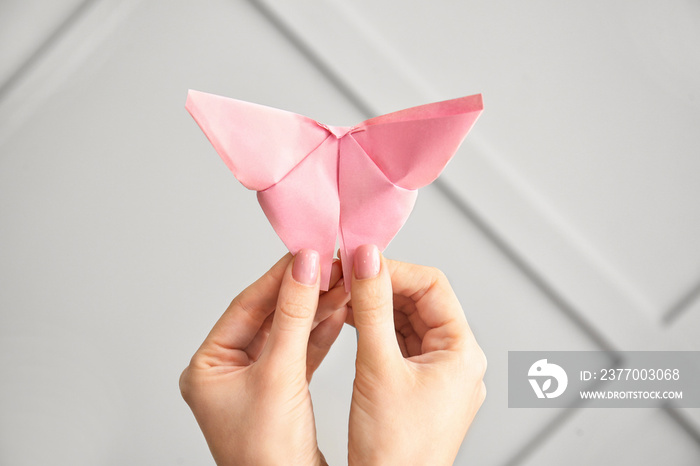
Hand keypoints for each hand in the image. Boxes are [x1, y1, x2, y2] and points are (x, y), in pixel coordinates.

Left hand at [179, 251, 349, 465]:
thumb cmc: (266, 456)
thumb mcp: (279, 375)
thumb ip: (293, 317)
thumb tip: (302, 268)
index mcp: (209, 367)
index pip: (246, 307)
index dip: (279, 278)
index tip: (306, 253)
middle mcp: (228, 373)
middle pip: (269, 317)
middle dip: (302, 293)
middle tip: (329, 266)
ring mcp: (255, 383)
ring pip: (288, 333)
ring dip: (316, 310)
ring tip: (342, 285)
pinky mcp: (280, 393)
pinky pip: (300, 353)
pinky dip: (321, 334)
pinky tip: (339, 314)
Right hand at [346, 245, 486, 465]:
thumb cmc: (396, 451)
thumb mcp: (377, 367)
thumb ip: (370, 308)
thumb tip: (366, 260)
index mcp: (462, 352)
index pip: (432, 286)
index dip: (394, 269)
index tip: (359, 261)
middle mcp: (456, 360)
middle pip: (420, 302)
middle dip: (381, 286)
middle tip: (344, 276)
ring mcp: (438, 375)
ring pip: (407, 322)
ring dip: (375, 306)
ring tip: (342, 295)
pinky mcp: (419, 387)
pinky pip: (400, 344)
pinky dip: (375, 329)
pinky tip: (350, 320)